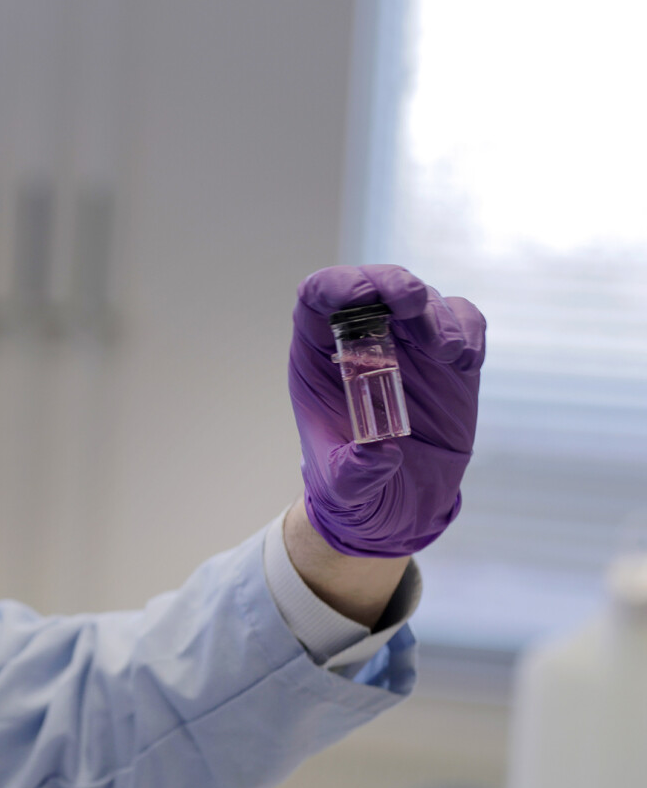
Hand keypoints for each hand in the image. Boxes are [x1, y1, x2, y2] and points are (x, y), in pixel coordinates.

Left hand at [288, 265, 484, 557]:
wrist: (395, 505)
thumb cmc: (354, 489)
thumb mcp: (346, 489)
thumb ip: (355, 473)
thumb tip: (380, 453)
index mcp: (319, 357)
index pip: (318, 296)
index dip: (338, 285)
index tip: (364, 294)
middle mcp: (362, 340)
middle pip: (374, 283)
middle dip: (395, 284)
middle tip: (414, 307)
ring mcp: (408, 344)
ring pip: (424, 300)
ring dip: (437, 317)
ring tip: (446, 355)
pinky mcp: (449, 359)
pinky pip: (463, 321)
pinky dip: (469, 330)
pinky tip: (465, 363)